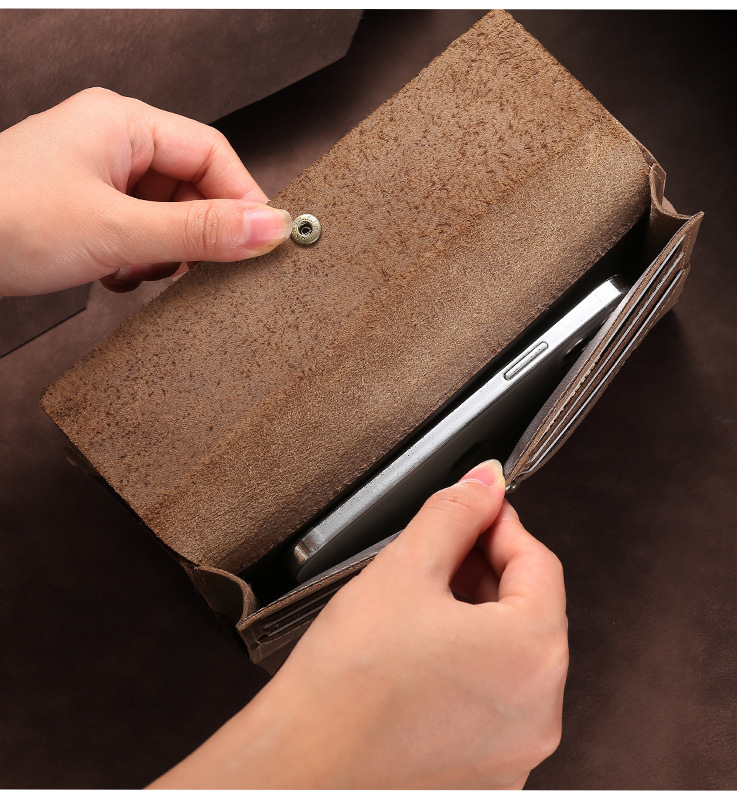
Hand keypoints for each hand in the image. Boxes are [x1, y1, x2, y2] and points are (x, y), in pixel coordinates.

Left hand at [0, 87, 291, 295]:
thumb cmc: (4, 219)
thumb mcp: (118, 230)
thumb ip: (200, 231)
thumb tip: (269, 228)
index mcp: (123, 122)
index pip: (213, 154)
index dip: (243, 200)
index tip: (263, 244)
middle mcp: (113, 142)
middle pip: (193, 185)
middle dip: (199, 233)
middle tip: (197, 269)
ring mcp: (98, 176)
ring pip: (168, 213)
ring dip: (167, 251)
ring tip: (142, 271)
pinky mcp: (86, 208)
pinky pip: (140, 231)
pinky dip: (142, 259)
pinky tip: (120, 275)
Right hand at [151, 460, 567, 788]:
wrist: (299, 768)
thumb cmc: (345, 684)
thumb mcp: (405, 568)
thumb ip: (454, 513)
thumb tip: (484, 482)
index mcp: (533, 655)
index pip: (540, 562)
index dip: (502, 525)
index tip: (476, 509)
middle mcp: (539, 711)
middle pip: (530, 610)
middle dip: (488, 569)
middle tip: (442, 550)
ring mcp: (515, 750)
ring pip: (511, 656)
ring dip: (477, 616)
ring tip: (422, 601)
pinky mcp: (486, 774)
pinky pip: (493, 700)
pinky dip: (469, 666)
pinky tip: (421, 652)